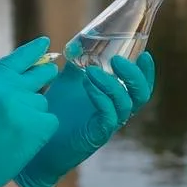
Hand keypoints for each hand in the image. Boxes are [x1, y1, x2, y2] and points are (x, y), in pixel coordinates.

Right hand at [0, 36, 60, 186]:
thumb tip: (5, 77)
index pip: (20, 58)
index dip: (35, 51)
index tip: (44, 44)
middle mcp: (10, 90)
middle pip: (40, 74)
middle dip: (43, 75)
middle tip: (45, 78)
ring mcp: (25, 111)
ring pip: (42, 101)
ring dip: (33, 109)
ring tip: (15, 126)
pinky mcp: (36, 131)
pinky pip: (48, 121)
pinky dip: (40, 127)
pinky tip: (25, 137)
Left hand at [14, 51, 155, 186]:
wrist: (40, 142)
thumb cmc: (56, 113)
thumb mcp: (68, 83)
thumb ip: (77, 65)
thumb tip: (78, 43)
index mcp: (114, 100)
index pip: (140, 86)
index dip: (146, 72)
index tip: (145, 54)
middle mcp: (116, 113)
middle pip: (141, 95)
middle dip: (134, 75)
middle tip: (118, 60)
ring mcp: (107, 126)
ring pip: (125, 105)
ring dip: (111, 84)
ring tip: (91, 72)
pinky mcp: (96, 136)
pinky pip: (108, 117)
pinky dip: (101, 98)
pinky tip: (87, 86)